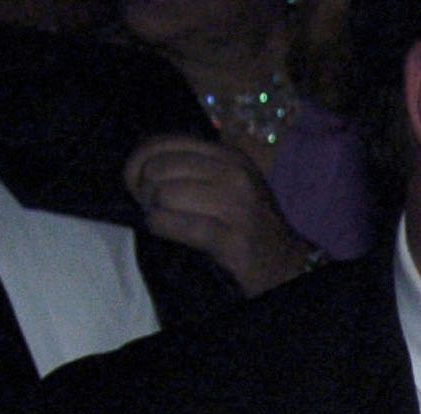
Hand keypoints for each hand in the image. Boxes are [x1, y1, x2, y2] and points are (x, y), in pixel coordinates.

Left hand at [123, 134, 313, 296]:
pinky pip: (177, 225)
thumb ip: (191, 167)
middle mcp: (235, 175)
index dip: (138, 160)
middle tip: (151, 205)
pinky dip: (161, 226)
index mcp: (229, 155)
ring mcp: (237, 207)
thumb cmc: (246, 223)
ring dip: (154, 210)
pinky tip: (164, 230)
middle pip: (161, 168)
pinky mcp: (232, 240)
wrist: (286, 263)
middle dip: (144, 189)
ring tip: (162, 219)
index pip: (166, 143)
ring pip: (166, 194)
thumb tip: (139, 165)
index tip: (135, 181)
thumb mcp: (227, 182)